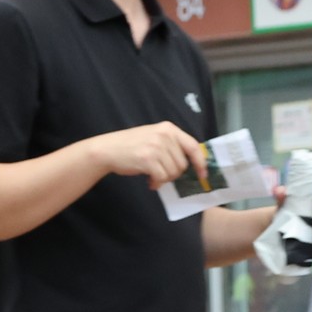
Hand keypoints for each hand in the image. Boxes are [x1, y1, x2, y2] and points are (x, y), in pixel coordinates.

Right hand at [92, 121, 207, 189]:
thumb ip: (172, 146)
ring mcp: (156, 146)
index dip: (201, 162)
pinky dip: (157, 183)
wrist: (108, 150)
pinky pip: (162, 178)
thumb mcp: (154, 137)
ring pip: (173, 173)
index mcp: (168, 128)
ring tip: (153, 175)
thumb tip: (191, 164)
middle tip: (161, 173)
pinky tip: (150, 181)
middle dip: (174, 173)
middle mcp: (164, 135)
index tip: (203, 174)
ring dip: (164, 179)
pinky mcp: (148, 159)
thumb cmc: (131, 146)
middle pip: (183, 164)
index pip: (193, 146)